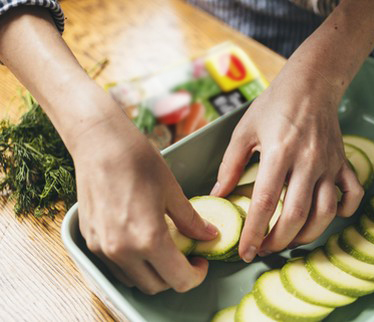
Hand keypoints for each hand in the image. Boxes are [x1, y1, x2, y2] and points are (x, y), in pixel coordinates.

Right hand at [72, 106, 217, 293]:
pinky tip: (142, 243)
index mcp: (148, 239)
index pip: (179, 279)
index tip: (201, 263)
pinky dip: (134, 265)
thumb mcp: (173, 191)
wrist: (100, 143)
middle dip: (177, 277)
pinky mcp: (90, 240)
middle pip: (156, 286)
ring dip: (154, 274)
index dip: (196, 275)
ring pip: (135, 280)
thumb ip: (191, 221)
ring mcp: (102, 248)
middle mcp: (122, 251)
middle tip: (187, 258)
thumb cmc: (139, 161)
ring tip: (165, 250)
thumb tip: (209, 236)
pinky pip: (116, 267)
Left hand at [211, 60, 363, 262]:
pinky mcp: (342, 162)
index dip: (253, 233)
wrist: (310, 84)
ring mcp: (328, 163)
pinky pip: (352, 194)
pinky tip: (327, 216)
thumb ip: (229, 166)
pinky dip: (345, 211)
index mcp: (278, 153)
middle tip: (264, 249)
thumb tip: (218, 196)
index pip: (264, 203)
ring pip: (325, 212)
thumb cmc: (273, 105)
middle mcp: (306, 162)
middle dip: (278, 241)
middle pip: (296, 215)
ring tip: (289, 240)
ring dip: (307, 235)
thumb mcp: (243, 131)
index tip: (245, 252)